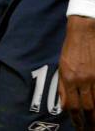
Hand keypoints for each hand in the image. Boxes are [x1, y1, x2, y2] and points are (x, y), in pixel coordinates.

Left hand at [59, 15, 94, 129]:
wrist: (84, 32)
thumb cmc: (71, 48)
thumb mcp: (61, 66)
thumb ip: (62, 86)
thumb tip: (64, 104)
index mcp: (68, 77)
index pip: (72, 106)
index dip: (76, 120)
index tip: (78, 127)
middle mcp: (82, 79)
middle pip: (87, 108)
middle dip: (89, 123)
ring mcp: (94, 77)